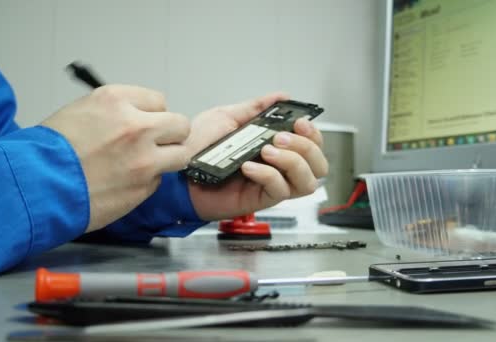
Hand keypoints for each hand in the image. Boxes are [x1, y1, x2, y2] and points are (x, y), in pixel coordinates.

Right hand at [42, 85, 190, 231]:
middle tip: (158, 143)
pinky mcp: (143, 188)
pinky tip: (124, 183)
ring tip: (146, 165)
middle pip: (180, 126)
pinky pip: (158, 181)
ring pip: (180, 155)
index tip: (148, 122)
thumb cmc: (47, 151)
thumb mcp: (80, 111)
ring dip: (167, 159)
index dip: (153, 115)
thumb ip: (116, 112)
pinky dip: (146, 183)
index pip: (159, 101)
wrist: (34, 185)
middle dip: (171, 134)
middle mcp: (136, 127)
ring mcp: (144, 159)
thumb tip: (137, 119)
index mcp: (117, 101)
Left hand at [186, 93, 327, 220]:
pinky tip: (249, 166)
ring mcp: (270, 185)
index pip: (312, 145)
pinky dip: (268, 174)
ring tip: (267, 150)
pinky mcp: (258, 200)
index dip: (314, 134)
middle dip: (307, 147)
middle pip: (318, 165)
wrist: (176, 172)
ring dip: (294, 161)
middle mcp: (278, 167)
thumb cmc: (197, 148)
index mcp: (274, 146)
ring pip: (307, 182)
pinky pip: (278, 190)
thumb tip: (282, 96)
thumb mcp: (226, 118)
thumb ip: (255, 108)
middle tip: (280, 137)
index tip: (300, 122)